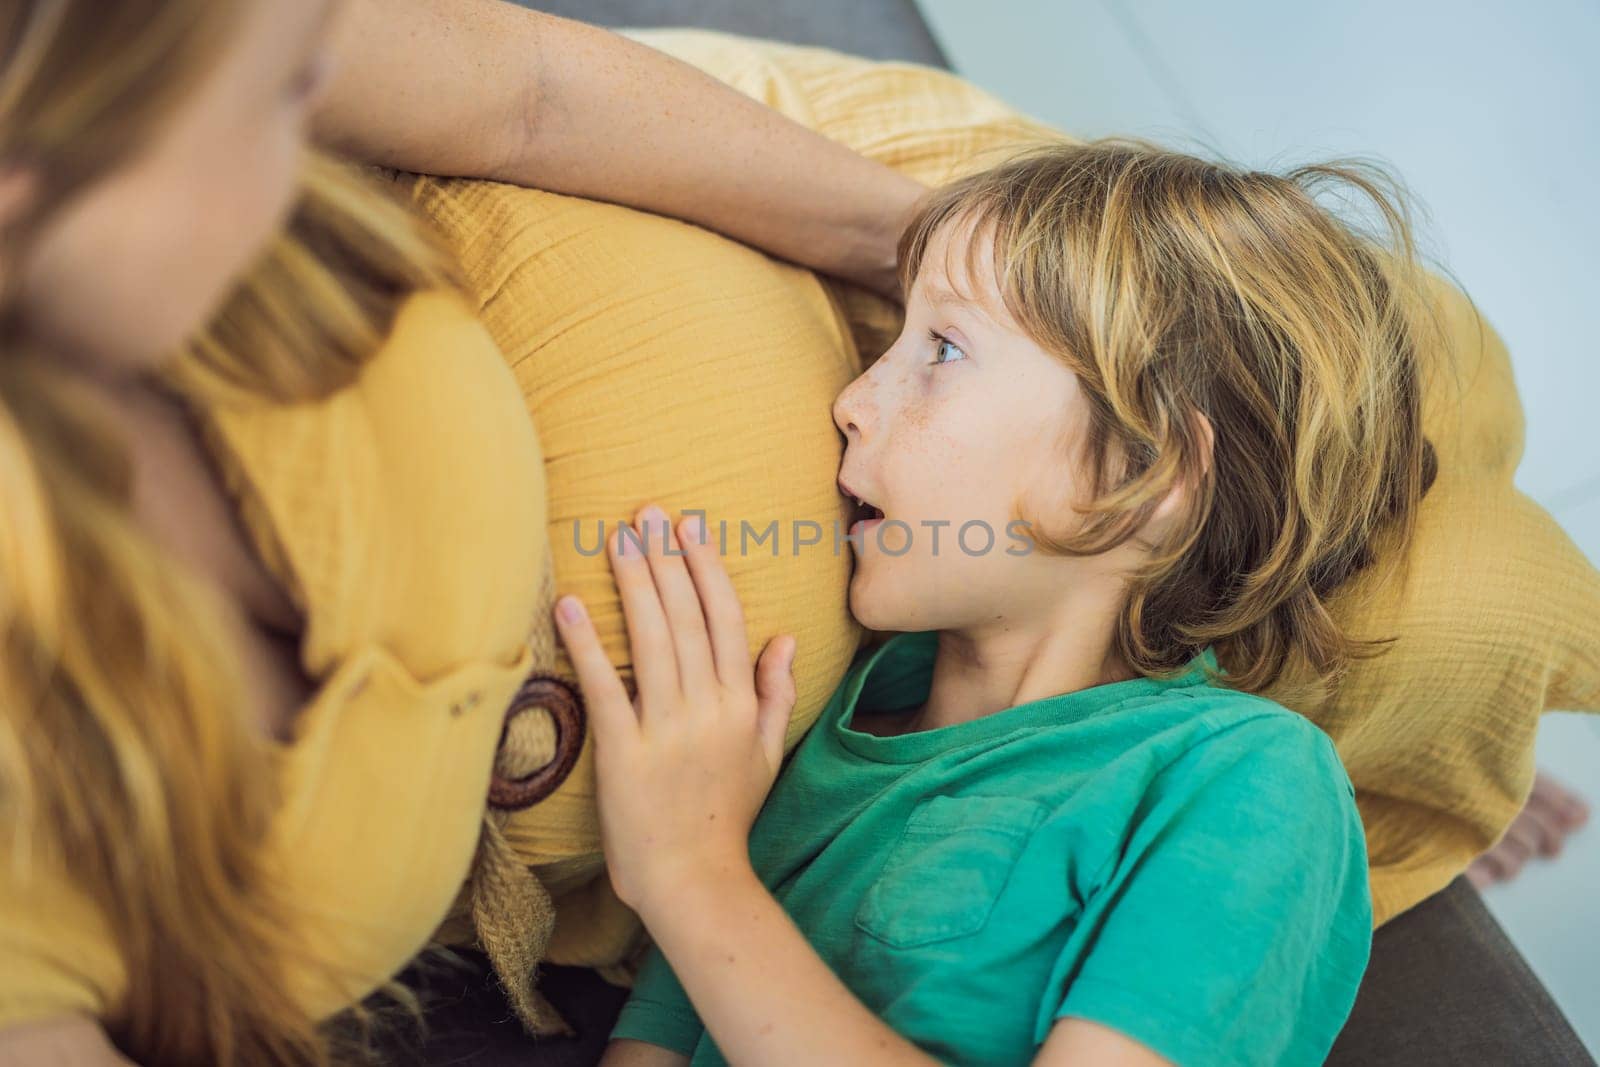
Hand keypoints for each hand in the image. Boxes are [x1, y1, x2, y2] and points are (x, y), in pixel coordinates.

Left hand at [553, 503, 797, 915]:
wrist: (694, 879)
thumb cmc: (727, 815)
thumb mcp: (767, 753)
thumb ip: (777, 692)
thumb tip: (785, 637)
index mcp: (741, 704)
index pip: (725, 620)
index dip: (706, 569)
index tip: (689, 527)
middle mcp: (707, 709)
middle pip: (687, 619)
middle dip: (665, 560)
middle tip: (646, 513)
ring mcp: (666, 731)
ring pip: (652, 642)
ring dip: (634, 585)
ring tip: (618, 538)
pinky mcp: (624, 754)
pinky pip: (606, 690)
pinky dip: (590, 646)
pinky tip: (573, 605)